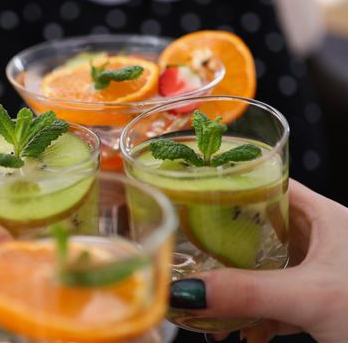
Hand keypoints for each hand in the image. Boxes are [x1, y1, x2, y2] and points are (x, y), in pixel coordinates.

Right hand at [170, 180, 347, 342]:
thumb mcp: (311, 297)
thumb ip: (248, 293)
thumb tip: (189, 291)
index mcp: (323, 216)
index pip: (267, 184)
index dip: (230, 186)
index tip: (194, 197)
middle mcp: (319, 237)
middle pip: (258, 228)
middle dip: (224, 247)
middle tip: (191, 255)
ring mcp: (318, 270)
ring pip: (265, 266)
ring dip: (238, 286)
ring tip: (211, 305)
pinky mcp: (319, 299)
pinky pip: (277, 297)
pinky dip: (257, 313)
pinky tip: (243, 332)